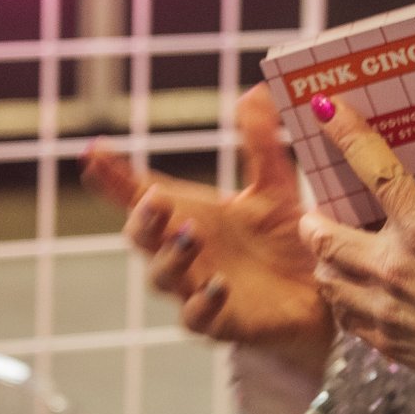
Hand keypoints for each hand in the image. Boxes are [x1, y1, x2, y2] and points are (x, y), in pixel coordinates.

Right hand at [82, 89, 334, 380]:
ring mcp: (197, 288)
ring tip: (189, 233)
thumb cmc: (287, 239)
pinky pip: (198, 319)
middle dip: (142, 218)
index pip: (141, 193)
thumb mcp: (275, 185)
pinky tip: (218, 285)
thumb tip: (253, 91)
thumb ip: (260, 143)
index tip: (92, 152)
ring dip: (170, 255)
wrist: (323, 292)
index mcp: (189, 215)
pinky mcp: (222, 322)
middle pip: (142, 237)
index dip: (113, 176)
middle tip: (155, 198)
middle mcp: (185, 252)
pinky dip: (202, 302)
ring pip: (162, 277)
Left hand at [299, 102, 414, 413]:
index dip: (344, 132)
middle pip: (321, 235)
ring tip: (334, 250)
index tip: (323, 107)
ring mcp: (386, 310)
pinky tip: (356, 291)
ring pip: (325, 280)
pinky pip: (344, 318)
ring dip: (324, 261)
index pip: (374, 169)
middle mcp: (395, 268)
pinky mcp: (387, 344)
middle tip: (319, 209)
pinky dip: (343, 300)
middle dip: (313, 219)